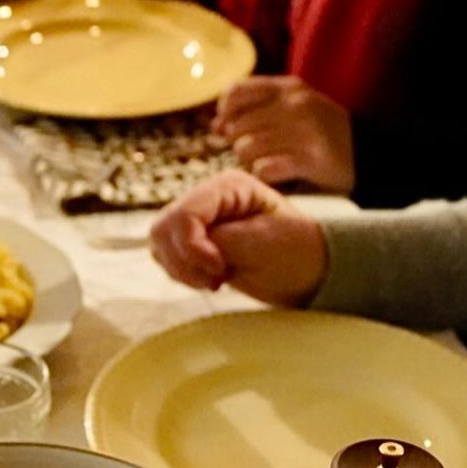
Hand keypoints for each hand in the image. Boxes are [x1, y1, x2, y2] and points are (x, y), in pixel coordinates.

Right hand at [149, 169, 327, 305]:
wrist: (307, 273)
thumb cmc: (295, 252)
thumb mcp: (262, 243)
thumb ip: (218, 242)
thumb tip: (183, 248)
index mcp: (227, 187)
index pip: (185, 214)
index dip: (192, 247)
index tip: (219, 270)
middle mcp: (205, 199)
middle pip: (165, 227)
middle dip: (185, 260)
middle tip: (217, 278)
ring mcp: (195, 220)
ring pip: (159, 243)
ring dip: (181, 269)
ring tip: (216, 280)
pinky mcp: (189, 241)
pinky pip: (164, 256)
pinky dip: (181, 274)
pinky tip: (208, 279)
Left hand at [214, 76, 354, 192]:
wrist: (370, 155)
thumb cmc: (321, 133)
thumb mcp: (293, 108)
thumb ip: (254, 109)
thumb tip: (215, 125)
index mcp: (289, 88)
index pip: (234, 93)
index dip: (225, 114)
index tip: (231, 126)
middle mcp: (296, 105)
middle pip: (236, 127)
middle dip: (238, 144)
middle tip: (257, 152)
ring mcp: (305, 131)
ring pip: (246, 149)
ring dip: (251, 162)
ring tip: (268, 162)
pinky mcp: (311, 159)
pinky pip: (264, 169)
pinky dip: (265, 175)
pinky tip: (277, 174)